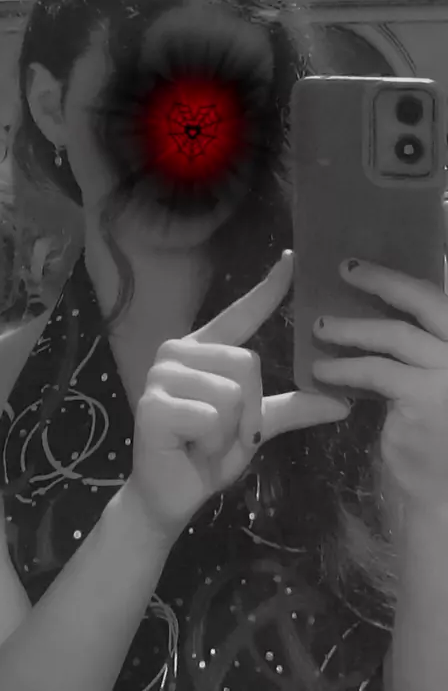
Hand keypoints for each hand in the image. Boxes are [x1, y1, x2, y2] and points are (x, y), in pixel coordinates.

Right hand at [132, 251, 348, 537]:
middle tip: (226, 435)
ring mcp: (161, 375)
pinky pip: (211, 417)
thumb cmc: (209, 453)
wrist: (170, 496)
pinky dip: (213, 444)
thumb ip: (292, 408)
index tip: (292, 259)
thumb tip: (343, 403)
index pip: (240, 313)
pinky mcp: (152, 405)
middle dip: (249, 410)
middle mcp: (178, 352)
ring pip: (232, 392)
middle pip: (248, 362)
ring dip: (231, 431)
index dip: (267, 288)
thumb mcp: (257, 426)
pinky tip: (192, 450)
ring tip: (207, 443)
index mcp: (204, 349)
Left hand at [312, 258, 447, 506]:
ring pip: (396, 334)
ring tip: (320, 326)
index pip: (441, 298)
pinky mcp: (427, 396)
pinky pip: (377, 370)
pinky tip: (322, 369)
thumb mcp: (437, 378)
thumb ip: (422, 345)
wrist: (445, 492)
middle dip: (384, 280)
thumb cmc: (439, 434)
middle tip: (345, 268)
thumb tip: (381, 307)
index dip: (407, 277)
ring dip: (352, 328)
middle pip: (428, 300)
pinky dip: (346, 367)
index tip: (369, 262)